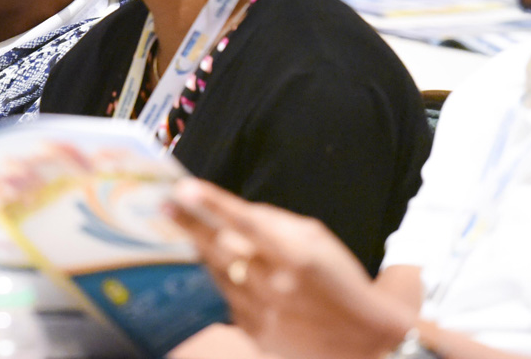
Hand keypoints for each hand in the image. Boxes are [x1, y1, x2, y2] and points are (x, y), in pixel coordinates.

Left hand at [166, 178, 413, 358]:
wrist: (368, 343)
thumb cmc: (340, 280)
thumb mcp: (317, 240)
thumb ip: (275, 224)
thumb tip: (233, 214)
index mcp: (296, 255)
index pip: (247, 222)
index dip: (213, 204)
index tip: (184, 188)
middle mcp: (276, 284)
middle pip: (220, 249)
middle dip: (189, 225)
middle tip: (162, 205)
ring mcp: (263, 312)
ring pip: (218, 274)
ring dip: (200, 252)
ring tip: (181, 230)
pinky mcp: (257, 334)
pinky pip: (228, 300)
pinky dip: (223, 283)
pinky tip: (219, 270)